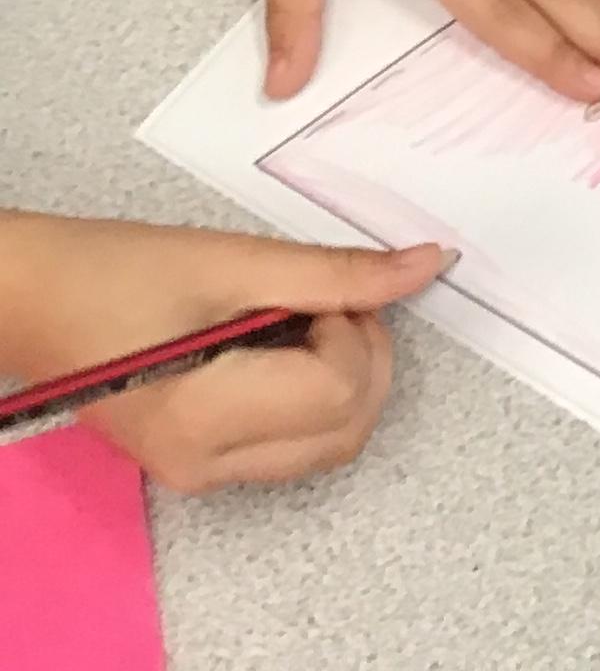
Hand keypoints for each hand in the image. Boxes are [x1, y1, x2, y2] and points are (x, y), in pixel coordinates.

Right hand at [0, 209, 444, 492]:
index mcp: (207, 421)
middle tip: (326, 296)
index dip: (354, 327)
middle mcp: (207, 466)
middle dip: (364, 354)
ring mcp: (202, 474)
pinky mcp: (201, 462)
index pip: (339, 391)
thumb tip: (426, 265)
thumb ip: (336, 272)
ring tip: (300, 313)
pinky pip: (294, 443)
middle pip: (347, 430)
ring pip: (330, 443)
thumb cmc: (116, 271)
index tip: (321, 287)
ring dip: (345, 375)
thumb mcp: (234, 260)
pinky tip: (282, 341)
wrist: (34, 300)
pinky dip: (314, 393)